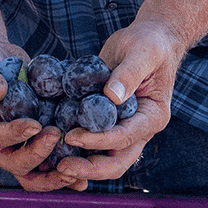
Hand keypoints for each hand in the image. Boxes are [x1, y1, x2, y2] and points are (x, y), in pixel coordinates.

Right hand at [0, 43, 90, 193]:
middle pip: (15, 164)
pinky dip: (65, 167)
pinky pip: (47, 161)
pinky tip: (86, 171)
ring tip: (78, 173)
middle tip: (57, 134)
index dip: (14, 135)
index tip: (34, 124)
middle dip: (38, 155)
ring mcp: (12, 146)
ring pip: (33, 173)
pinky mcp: (30, 141)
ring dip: (55, 176)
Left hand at [53, 19, 185, 184]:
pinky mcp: (109, 119)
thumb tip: (112, 97)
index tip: (72, 137)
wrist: (149, 39)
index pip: (125, 137)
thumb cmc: (149, 43)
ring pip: (105, 157)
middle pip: (117, 160)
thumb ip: (129, 73)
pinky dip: (77, 147)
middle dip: (90, 168)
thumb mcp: (142, 52)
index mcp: (152, 116)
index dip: (98, 140)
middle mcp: (140, 128)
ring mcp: (125, 127)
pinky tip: (54, 145)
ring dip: (82, 164)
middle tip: (62, 167)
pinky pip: (94, 139)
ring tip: (54, 164)